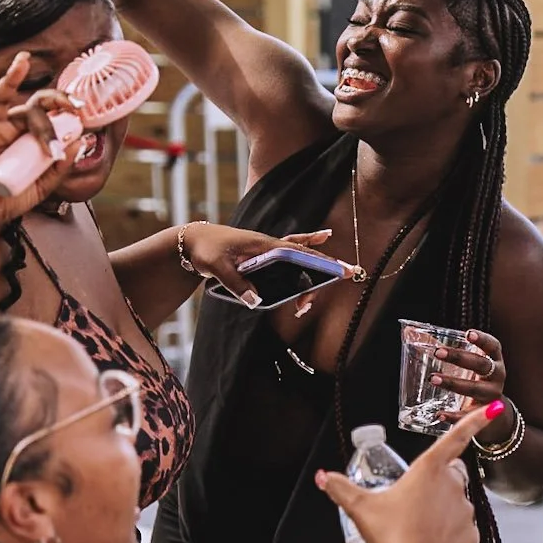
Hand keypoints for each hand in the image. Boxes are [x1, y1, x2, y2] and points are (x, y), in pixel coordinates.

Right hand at [0, 52, 81, 227]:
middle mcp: (10, 126)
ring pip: (0, 96)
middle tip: (70, 105)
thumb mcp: (41, 188)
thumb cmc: (7, 200)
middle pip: (32, 104)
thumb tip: (80, 142)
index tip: (81, 110)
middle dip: (52, 101)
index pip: (49, 115)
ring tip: (23, 60)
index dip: (65, 110)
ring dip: (11, 77)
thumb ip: (59, 169)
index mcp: (29, 136)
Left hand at [179, 224, 359, 306]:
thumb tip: (257, 301)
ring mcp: (268, 249)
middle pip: (305, 256)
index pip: (299, 253)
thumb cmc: (206, 251)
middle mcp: (271, 245)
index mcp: (264, 246)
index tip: (340, 270)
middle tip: (347, 274)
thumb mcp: (217, 267)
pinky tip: (318, 244)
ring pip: (301, 253)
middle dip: (327, 266)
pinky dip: (305, 248)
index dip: (320, 262)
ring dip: (318, 262)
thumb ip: (237, 284)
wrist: (194, 240)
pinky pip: (290, 251)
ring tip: (335, 272)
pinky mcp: (263, 254)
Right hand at [315, 403, 496, 542]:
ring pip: (457, 502)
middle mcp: (452, 484)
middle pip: (453, 472)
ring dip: (443, 508)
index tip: (493, 407)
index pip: (455, 437)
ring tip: (419, 526)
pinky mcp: (472, 533)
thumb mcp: (361, 508)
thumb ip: (341, 489)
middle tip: (417, 498)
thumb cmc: (393, 533)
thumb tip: (323, 477)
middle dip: (441, 479)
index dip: (475, 420)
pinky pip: (462, 529)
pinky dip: (450, 533)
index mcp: (429, 469)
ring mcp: (465, 509)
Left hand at [433, 327, 506, 428]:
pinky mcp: (484, 415)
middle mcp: (497, 377)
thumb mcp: (467, 365)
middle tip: (438, 353)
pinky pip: (468, 415)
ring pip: (474, 389)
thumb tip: (409, 331)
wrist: (492, 412)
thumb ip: (444, 350)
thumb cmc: (474, 378)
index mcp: (494, 361)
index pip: (493, 346)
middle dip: (460, 358)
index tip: (468, 334)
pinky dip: (454, 415)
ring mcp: (491, 396)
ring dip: (453, 383)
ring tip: (433, 378)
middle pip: (482, 365)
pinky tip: (439, 414)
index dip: (482, 339)